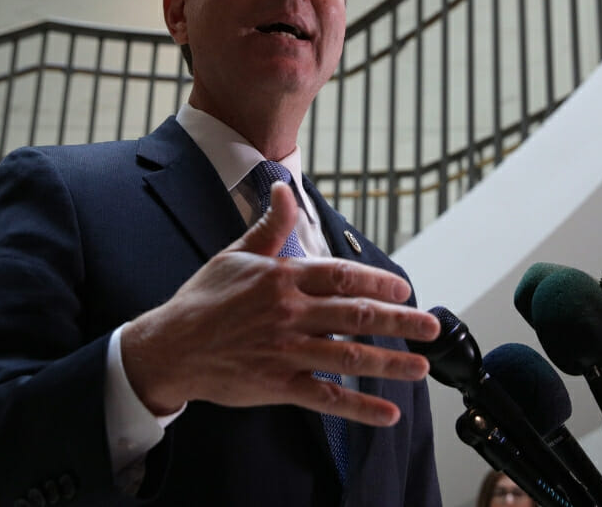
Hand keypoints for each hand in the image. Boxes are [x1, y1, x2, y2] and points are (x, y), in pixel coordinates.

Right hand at [120, 181, 439, 425]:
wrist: (169, 348)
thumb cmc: (203, 300)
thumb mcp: (235, 255)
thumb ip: (270, 225)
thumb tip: (284, 187)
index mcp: (283, 278)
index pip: (341, 276)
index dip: (377, 283)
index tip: (404, 290)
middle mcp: (290, 314)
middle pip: (356, 316)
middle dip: (400, 322)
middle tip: (432, 329)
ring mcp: (285, 352)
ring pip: (349, 358)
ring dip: (390, 364)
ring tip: (421, 368)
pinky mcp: (277, 385)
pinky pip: (326, 398)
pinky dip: (359, 407)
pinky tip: (388, 413)